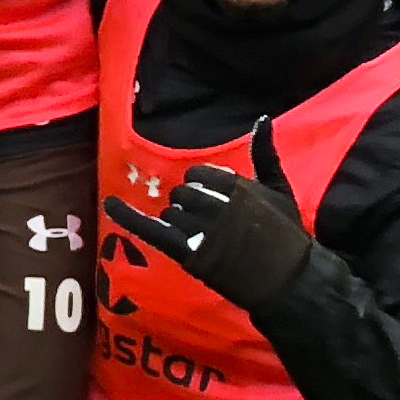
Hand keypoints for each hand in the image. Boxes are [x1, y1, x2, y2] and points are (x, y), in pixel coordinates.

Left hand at [102, 118, 314, 310]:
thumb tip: (261, 119)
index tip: (214, 200)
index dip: (203, 187)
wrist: (290, 281)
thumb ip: (266, 154)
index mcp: (237, 187)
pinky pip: (151, 230)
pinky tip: (109, 204)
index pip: (200, 175)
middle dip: (191, 205)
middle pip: (182, 194)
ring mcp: (202, 232)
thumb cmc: (287, 235)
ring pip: (171, 213)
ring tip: (206, 237)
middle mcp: (217, 207)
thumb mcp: (280, 190)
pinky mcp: (190, 255)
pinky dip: (128, 216)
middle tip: (211, 223)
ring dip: (182, 223)